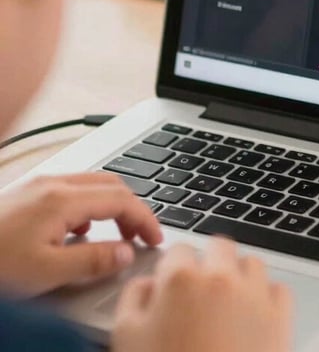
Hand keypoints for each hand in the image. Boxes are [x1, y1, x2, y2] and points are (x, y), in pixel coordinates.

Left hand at [0, 173, 162, 296]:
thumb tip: (125, 254)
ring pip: (92, 185)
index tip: (154, 240)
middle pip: (112, 184)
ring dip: (111, 206)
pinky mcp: (26, 194)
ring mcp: (38, 186)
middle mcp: (53, 184)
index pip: (122, 198)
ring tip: (115, 237)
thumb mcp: (45, 272)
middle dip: (132, 209)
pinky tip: (77, 234)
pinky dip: (88, 207)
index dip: (144, 219)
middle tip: (141, 237)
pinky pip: (71, 191)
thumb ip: (92, 260)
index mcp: (62, 199)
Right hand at [113, 240, 291, 351]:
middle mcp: (221, 278)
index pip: (179, 251)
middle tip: (200, 294)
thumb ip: (134, 299)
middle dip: (209, 263)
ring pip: (252, 264)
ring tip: (226, 307)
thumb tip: (147, 284)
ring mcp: (255, 294)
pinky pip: (278, 290)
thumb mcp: (125, 339)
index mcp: (181, 279)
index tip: (173, 285)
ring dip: (240, 277)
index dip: (173, 269)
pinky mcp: (281, 316)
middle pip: (220, 247)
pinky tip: (252, 318)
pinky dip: (267, 298)